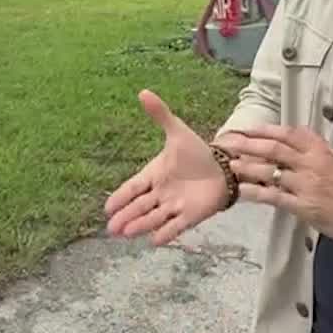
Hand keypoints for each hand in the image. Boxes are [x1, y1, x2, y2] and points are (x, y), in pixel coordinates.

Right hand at [104, 89, 230, 245]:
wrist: (225, 167)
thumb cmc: (199, 153)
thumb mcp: (178, 132)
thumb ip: (161, 115)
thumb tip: (143, 92)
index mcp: (154, 175)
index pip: (132, 187)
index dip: (120, 197)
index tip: (107, 208)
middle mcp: (161, 193)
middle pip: (139, 206)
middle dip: (126, 216)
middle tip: (111, 228)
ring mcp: (174, 206)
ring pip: (154, 217)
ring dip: (140, 225)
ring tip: (127, 233)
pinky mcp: (190, 216)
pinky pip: (175, 227)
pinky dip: (165, 234)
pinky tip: (154, 241)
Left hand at [225, 125, 332, 247]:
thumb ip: (315, 150)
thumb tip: (294, 140)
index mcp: (320, 150)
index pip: (287, 134)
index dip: (263, 130)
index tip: (245, 129)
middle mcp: (311, 163)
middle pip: (273, 148)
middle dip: (247, 144)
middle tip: (228, 142)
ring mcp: (306, 184)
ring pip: (269, 170)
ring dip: (246, 167)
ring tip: (230, 165)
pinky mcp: (302, 206)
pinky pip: (273, 196)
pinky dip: (255, 192)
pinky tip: (241, 191)